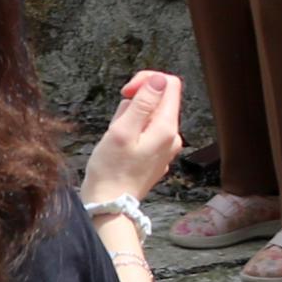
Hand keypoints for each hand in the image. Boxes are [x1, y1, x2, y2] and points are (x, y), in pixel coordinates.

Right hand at [83, 70, 183, 206]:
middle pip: (158, 99)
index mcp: (166, 128)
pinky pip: (145, 131)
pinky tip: (121, 148)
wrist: (110, 203)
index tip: (127, 93)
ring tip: (117, 138)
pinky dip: (131, 132)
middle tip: (118, 124)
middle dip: (133, 104)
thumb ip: (143, 103)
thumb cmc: (111, 169)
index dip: (146, 81)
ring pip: (148, 116)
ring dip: (130, 119)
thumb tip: (159, 79)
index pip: (168, 84)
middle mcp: (171, 136)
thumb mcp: (122, 130)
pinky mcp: (156, 155)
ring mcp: (165, 147)